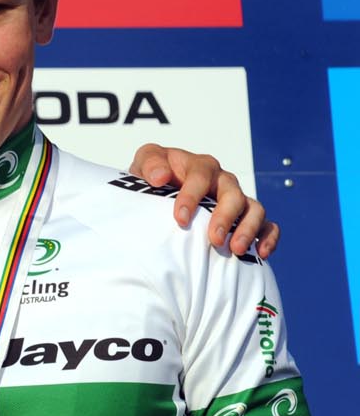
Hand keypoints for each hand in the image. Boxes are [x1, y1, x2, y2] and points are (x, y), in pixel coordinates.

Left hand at [128, 143, 278, 258]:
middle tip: (214, 239)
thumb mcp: (146, 162)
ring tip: (235, 249)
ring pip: (254, 209)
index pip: (200, 177)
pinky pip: (267, 225)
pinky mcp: (247, 217)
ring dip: (248, 229)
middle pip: (232, 194)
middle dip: (225, 217)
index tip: (180, 219)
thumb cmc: (155, 176)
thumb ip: (150, 163)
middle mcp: (222, 181)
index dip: (191, 197)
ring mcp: (237, 199)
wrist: (159, 190)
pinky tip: (261, 253)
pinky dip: (268, 237)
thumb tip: (160, 177)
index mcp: (199, 166)